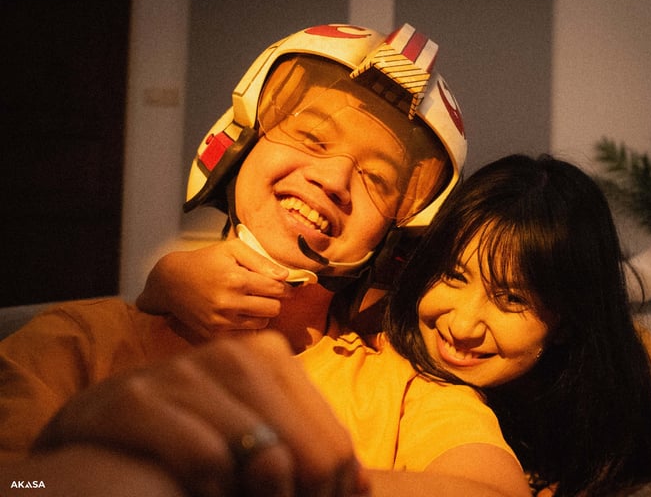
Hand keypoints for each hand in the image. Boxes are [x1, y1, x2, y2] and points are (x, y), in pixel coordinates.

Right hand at [34, 331, 367, 496]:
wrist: (98, 429)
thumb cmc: (189, 435)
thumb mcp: (252, 437)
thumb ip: (304, 453)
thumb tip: (365, 484)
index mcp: (269, 356)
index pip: (334, 442)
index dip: (336, 494)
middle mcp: (233, 354)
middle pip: (310, 453)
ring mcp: (183, 371)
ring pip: (264, 457)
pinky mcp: (134, 398)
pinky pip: (205, 457)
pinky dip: (216, 492)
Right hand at [137, 239, 292, 336]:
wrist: (170, 283)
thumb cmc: (204, 262)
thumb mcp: (231, 250)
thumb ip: (260, 260)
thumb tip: (284, 275)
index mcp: (236, 279)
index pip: (277, 289)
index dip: (284, 287)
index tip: (282, 285)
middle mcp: (230, 303)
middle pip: (273, 309)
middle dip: (274, 300)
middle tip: (266, 293)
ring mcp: (221, 321)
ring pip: (263, 323)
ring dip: (262, 313)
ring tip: (251, 302)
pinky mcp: (214, 334)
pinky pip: (247, 336)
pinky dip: (249, 325)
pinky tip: (241, 314)